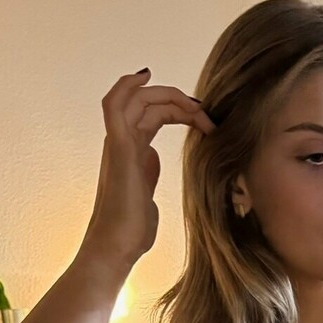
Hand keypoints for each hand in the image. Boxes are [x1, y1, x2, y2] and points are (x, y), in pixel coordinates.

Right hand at [81, 68, 214, 264]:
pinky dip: (127, 86)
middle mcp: (122, 142)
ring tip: (196, 108)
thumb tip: (153, 158)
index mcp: (131, 151)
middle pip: (147, 103)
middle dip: (180, 102)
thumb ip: (148, 172)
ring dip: (168, 96)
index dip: (179, 110)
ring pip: (135, 99)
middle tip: (207, 115)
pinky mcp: (118, 149)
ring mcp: (118, 144)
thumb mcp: (146, 193)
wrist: (117, 247)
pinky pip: (114, 106)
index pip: (153, 114)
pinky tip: (145, 76)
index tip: (206, 120)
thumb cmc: (131, 228)